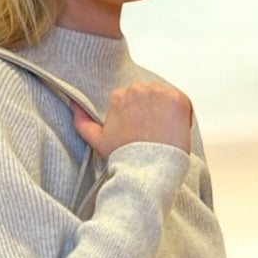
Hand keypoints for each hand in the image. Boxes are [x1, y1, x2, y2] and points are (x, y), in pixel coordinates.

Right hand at [71, 82, 193, 158]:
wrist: (146, 168)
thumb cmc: (122, 155)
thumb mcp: (96, 139)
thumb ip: (82, 120)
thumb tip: (74, 104)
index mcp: (119, 95)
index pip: (136, 99)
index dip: (141, 116)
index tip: (142, 132)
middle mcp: (137, 89)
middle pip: (151, 96)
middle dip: (154, 111)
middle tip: (153, 134)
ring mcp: (158, 93)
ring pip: (166, 99)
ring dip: (168, 113)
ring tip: (164, 134)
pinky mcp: (177, 99)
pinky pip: (183, 102)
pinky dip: (183, 115)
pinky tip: (175, 131)